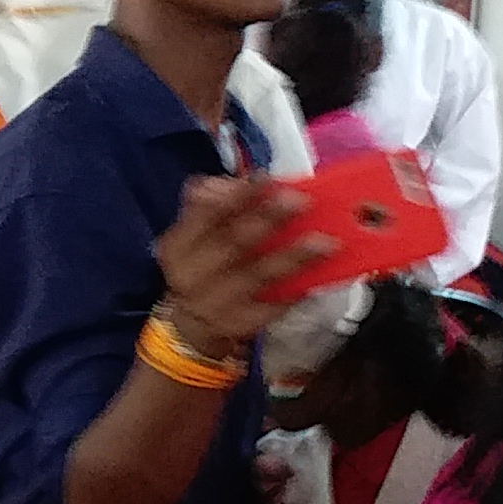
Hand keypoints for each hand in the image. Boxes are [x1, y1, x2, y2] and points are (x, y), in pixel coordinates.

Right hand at [156, 177, 335, 353]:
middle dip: (267, 219)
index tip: (264, 178)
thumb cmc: (203, 262)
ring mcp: (217, 304)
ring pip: (258, 276)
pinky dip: (297, 289)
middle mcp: (193, 276)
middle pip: (232, 244)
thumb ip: (214, 204)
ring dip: (292, 257)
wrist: (193, 321)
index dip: (235, 196)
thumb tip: (235, 182)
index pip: (203, 215)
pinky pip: (274, 305)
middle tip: (300, 200)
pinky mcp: (242, 325)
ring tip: (324, 241)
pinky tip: (318, 275)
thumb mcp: (197, 234)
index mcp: (178, 246)